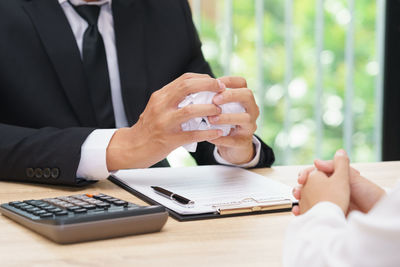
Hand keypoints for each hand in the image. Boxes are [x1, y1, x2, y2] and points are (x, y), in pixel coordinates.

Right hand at [106, 73, 224, 170]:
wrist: (132, 147)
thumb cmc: (148, 128)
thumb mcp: (157, 107)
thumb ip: (174, 99)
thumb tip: (198, 92)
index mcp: (160, 96)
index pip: (184, 80)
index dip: (203, 79)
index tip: (216, 82)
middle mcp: (161, 106)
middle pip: (187, 88)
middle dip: (209, 86)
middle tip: (223, 90)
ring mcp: (164, 123)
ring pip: (191, 110)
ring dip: (209, 109)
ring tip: (220, 111)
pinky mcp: (168, 140)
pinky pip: (192, 134)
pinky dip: (208, 132)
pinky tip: (218, 132)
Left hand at [208, 76, 258, 164]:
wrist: (233, 147)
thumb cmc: (224, 123)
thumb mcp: (223, 109)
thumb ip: (215, 100)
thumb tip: (196, 90)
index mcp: (245, 99)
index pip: (242, 83)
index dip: (228, 81)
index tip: (214, 83)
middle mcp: (252, 110)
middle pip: (248, 95)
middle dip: (231, 95)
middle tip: (215, 100)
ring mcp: (250, 126)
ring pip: (245, 118)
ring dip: (226, 117)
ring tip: (210, 119)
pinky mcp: (243, 143)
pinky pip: (234, 140)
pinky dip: (221, 138)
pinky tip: (210, 136)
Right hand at [295, 159, 385, 214]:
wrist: (376, 215)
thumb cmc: (369, 195)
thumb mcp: (352, 176)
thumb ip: (335, 166)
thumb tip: (316, 161)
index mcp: (335, 179)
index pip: (315, 174)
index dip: (306, 175)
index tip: (302, 178)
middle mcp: (330, 190)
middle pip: (308, 187)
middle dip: (300, 187)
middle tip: (298, 192)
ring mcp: (327, 203)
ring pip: (307, 199)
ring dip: (299, 199)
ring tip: (298, 201)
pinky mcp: (327, 214)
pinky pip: (311, 212)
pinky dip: (302, 212)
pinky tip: (299, 211)